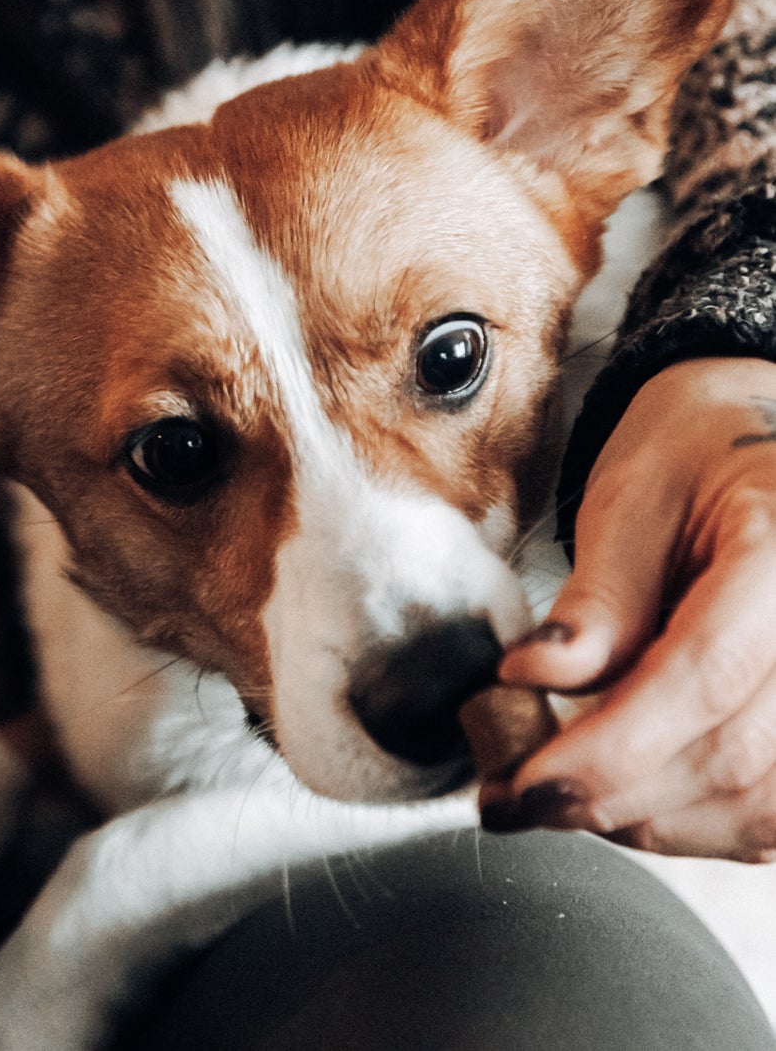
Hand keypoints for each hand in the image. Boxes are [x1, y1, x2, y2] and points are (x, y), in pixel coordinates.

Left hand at [485, 356, 775, 859]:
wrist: (756, 441)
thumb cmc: (693, 456)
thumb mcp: (631, 498)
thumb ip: (597, 599)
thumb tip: (534, 680)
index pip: (704, 674)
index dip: (610, 746)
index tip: (522, 778)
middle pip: (734, 756)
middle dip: (612, 795)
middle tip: (516, 799)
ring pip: (760, 806)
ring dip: (652, 821)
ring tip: (562, 797)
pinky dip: (700, 825)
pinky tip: (630, 801)